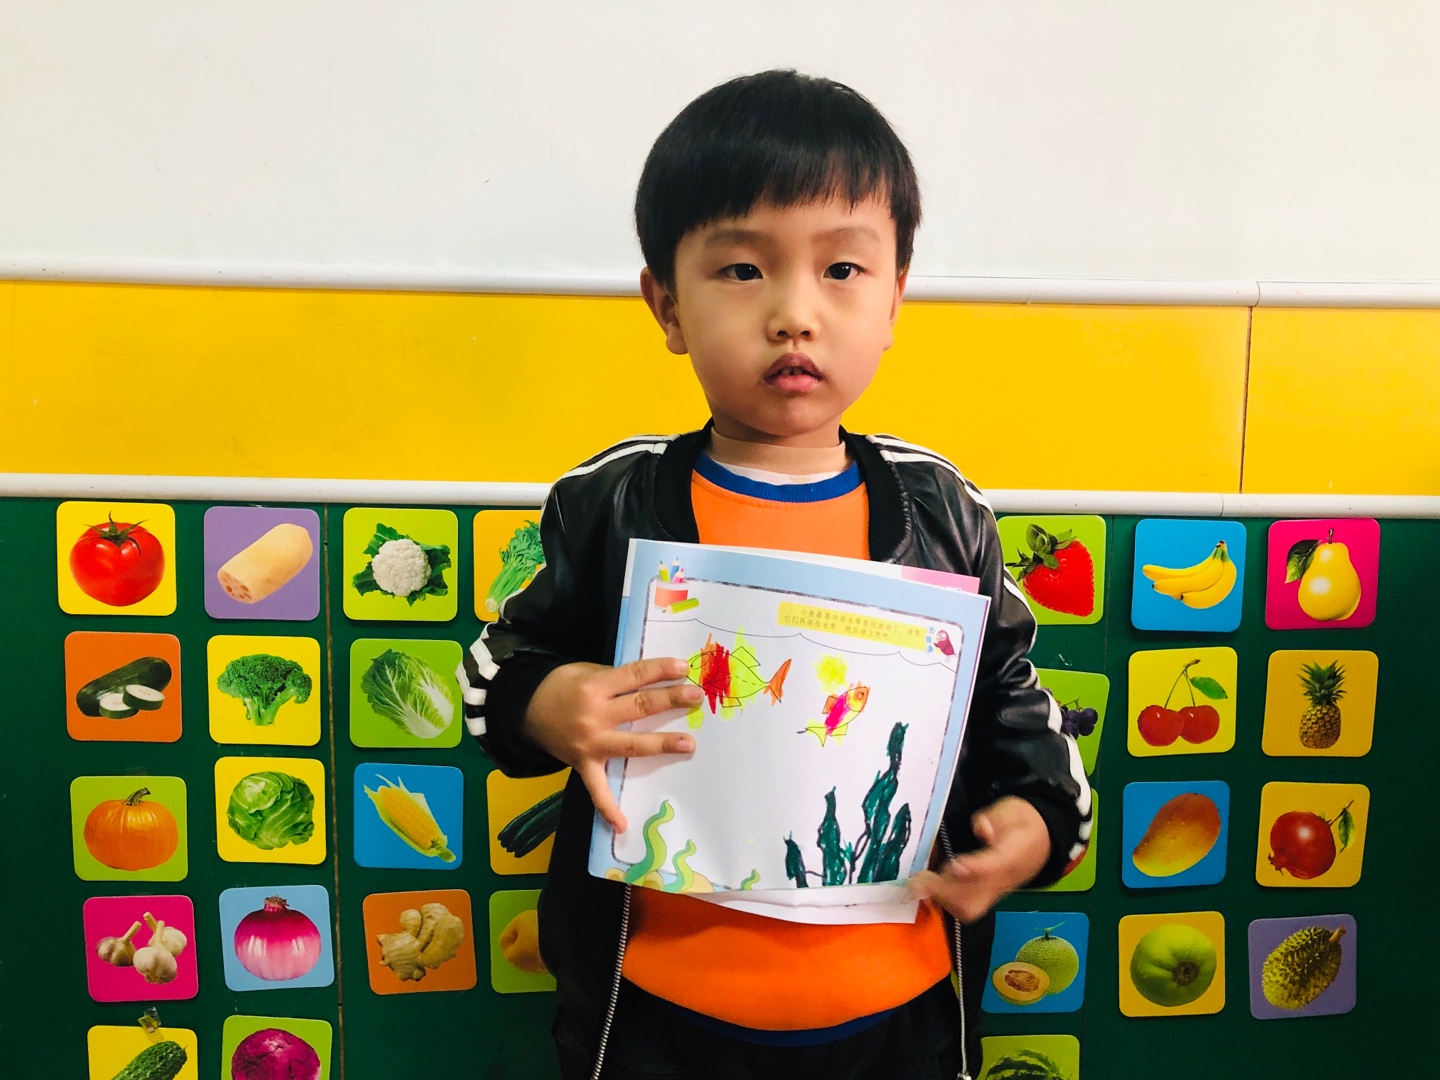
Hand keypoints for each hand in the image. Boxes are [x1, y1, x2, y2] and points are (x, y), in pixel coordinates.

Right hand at [524, 657, 700, 832]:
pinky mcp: (583, 765)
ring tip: (689, 743)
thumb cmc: (560, 686)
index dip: (659, 670)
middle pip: (639, 707)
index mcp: (595, 687)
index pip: (634, 675)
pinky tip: (622, 825)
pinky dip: (607, 808)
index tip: (683, 667)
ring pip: (632, 745)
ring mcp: (590, 744)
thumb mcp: (585, 670)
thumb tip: (651, 680)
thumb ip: (615, 677)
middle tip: (696, 697)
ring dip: (661, 744)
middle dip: (670, 700)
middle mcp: (594, 715)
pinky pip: (596, 789)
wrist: (525, 710)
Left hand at [907, 797, 1050, 922]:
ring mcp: (995, 892)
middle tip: (919, 879)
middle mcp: (1004, 881)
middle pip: (976, 897)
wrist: (1041, 841)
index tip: (955, 866)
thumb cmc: (1020, 822)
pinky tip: (926, 887)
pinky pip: (966, 907)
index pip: (994, 867)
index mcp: (1015, 856)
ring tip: (919, 882)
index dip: (974, 870)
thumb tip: (981, 829)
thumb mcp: (1012, 810)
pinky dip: (944, 900)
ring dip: (941, 897)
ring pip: (969, 908)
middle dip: (945, 892)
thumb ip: (995, 818)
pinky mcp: (987, 897)